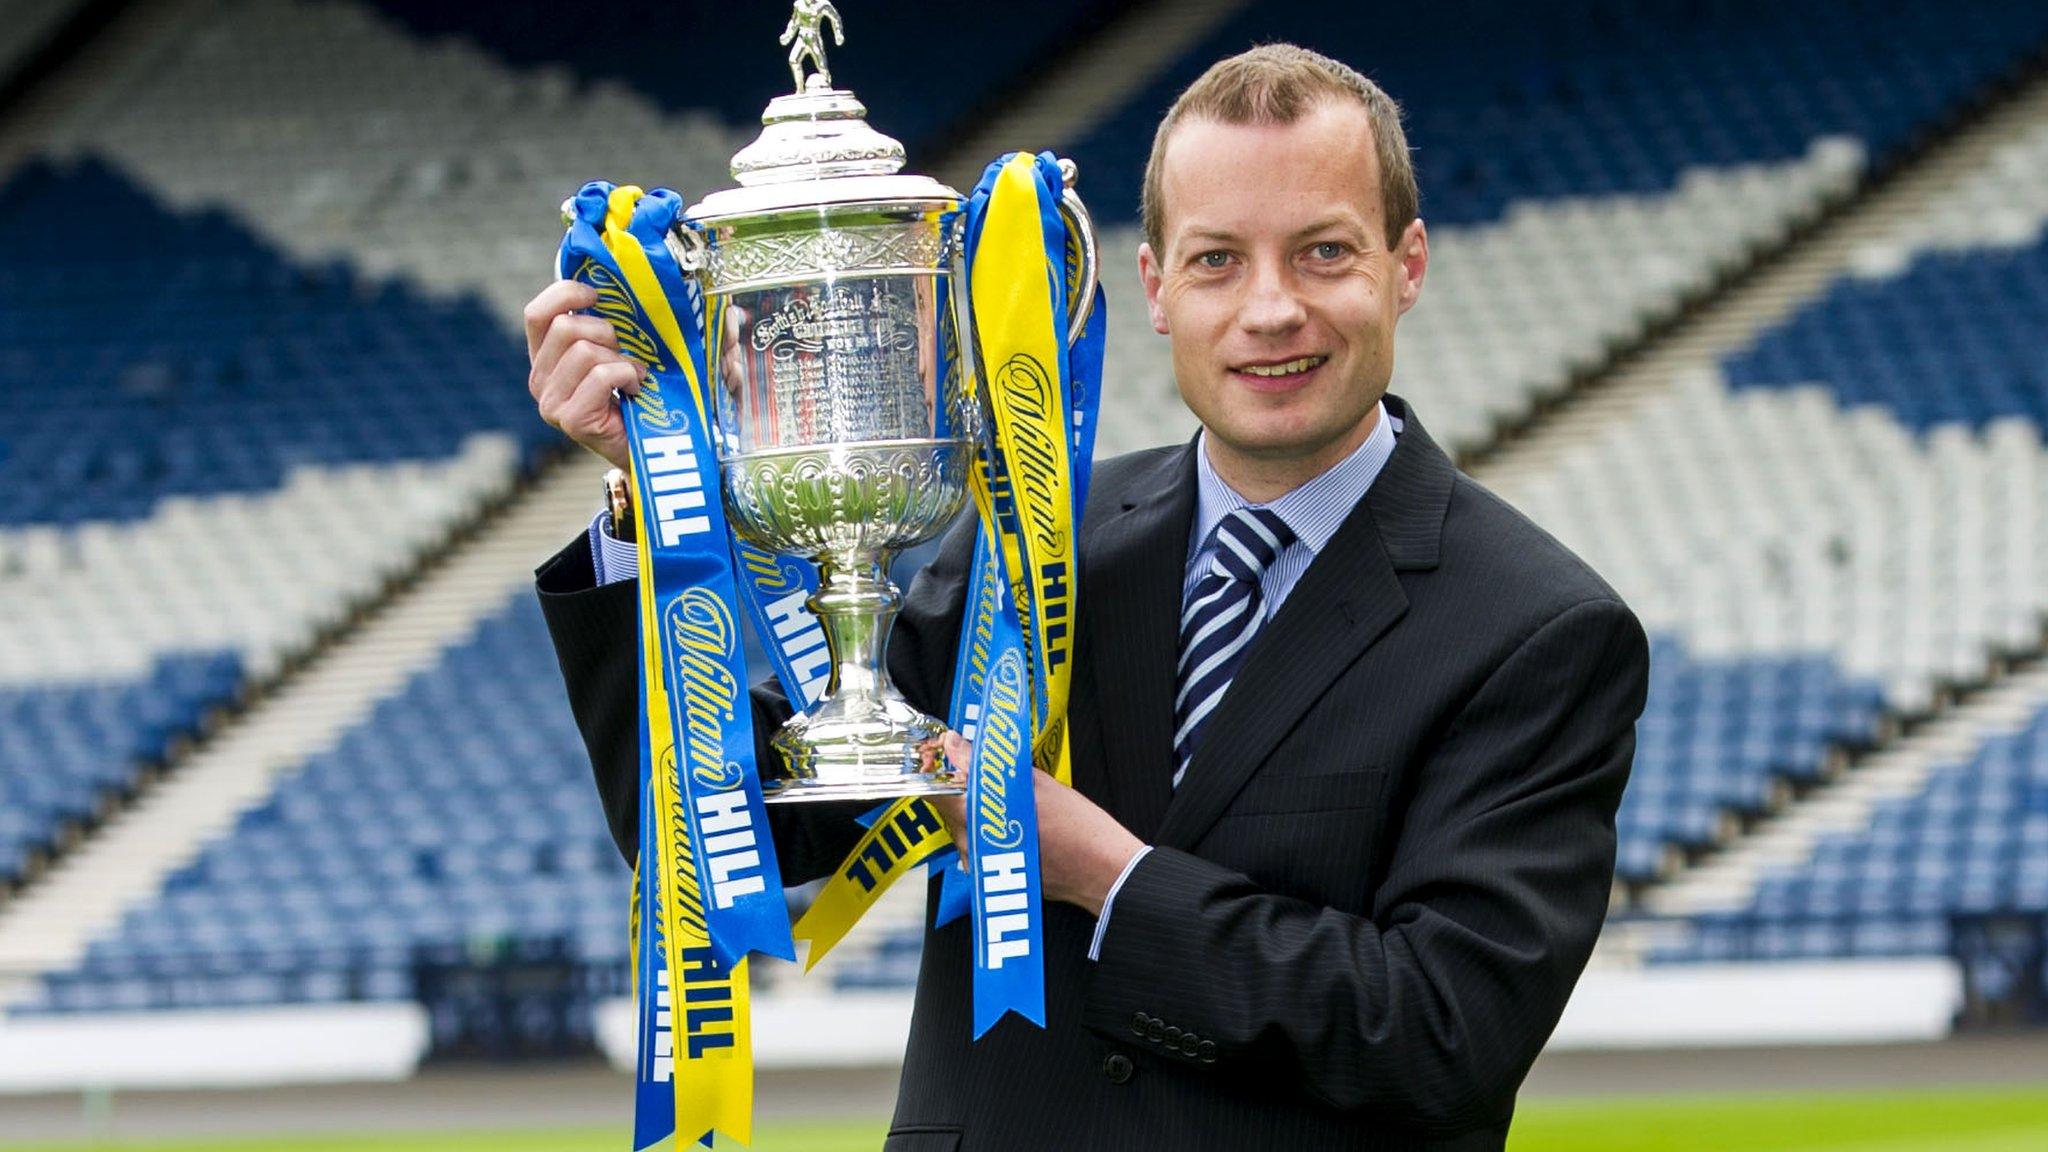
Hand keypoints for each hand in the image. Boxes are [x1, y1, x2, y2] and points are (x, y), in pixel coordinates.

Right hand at [524, 280, 641, 471]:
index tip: (596, 296)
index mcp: (544, 359)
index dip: (566, 294)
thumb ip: (599, 325)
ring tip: (633, 377)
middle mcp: (539, 380)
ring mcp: (551, 403)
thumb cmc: (632, 394)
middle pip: (566, 327)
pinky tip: (636, 390)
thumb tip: (605, 281)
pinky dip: (629, 376)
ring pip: (585, 350)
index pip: (537, 313)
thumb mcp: (610, 352)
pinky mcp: (571, 420)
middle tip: (623, 354)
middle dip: (605, 332)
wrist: (647, 447)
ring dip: (621, 359)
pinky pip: (602, 375)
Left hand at [930, 732, 1146, 916]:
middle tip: (983, 765)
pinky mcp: (992, 875)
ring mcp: (979, 864)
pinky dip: (987, 825)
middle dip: (960, 784)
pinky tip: (1014, 817)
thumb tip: (955, 744)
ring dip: (976, 805)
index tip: (950, 752)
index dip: (936, 766)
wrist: (1104, 873)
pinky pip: (977, 841)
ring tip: (1006, 793)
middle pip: (946, 806)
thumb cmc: (1077, 827)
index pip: (932, 788)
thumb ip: (986, 764)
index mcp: (974, 817)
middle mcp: (968, 845)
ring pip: (962, 824)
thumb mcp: (1034, 784)